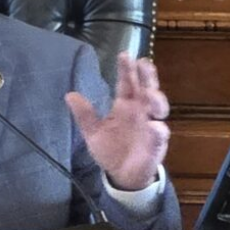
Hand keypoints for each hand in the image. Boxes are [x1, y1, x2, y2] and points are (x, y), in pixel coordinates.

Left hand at [65, 53, 169, 191]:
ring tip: (148, 95)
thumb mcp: (93, 132)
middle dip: (147, 76)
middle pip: (147, 88)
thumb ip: (84, 115)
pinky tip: (154, 126)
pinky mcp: (157, 143)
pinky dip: (158, 129)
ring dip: (156, 99)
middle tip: (144, 63)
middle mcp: (141, 111)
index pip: (127, 83)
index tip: (124, 55)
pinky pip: (161, 134)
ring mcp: (151, 125)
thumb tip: (69, 95)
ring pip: (160, 107)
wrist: (122, 175)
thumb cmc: (111, 149)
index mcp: (126, 106)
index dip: (127, 69)